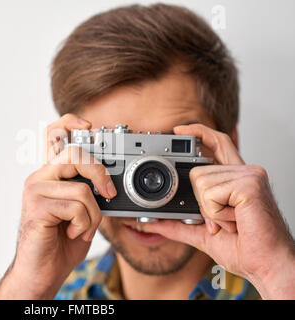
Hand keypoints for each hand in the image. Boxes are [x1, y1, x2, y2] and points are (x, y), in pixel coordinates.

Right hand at [0, 114, 115, 298]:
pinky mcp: (36, 205)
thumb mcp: (82, 212)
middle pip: (75, 154)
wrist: (42, 272)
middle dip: (100, 174)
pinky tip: (71, 232)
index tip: (90, 125)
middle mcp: (40, 178)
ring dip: (92, 214)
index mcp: (50, 176)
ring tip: (81, 227)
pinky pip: (76, 206)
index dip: (70, 123)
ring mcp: (35, 190)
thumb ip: (89, 191)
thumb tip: (109, 181)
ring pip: (81, 188)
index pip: (53, 135)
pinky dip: (84, 224)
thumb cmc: (61, 242)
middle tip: (107, 193)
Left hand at [145, 124, 294, 298]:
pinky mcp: (249, 184)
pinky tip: (235, 220)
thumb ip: (176, 225)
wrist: (265, 265)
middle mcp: (245, 172)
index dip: (198, 132)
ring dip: (209, 210)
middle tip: (223, 219)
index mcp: (236, 179)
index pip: (217, 143)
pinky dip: (216, 213)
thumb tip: (148, 223)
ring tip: (231, 221)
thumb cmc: (244, 248)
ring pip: (200, 182)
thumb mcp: (202, 234)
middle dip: (200, 201)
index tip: (178, 130)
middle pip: (197, 170)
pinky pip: (210, 193)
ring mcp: (249, 175)